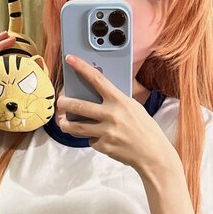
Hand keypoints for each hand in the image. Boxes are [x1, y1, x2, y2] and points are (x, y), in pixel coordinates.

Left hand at [55, 55, 177, 175]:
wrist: (152, 154)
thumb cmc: (145, 128)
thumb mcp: (134, 108)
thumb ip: (116, 101)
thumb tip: (98, 94)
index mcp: (120, 100)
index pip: (97, 79)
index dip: (81, 67)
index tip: (69, 59)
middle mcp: (111, 114)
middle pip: (78, 105)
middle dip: (64, 103)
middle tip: (60, 102)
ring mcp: (106, 132)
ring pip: (76, 127)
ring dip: (65, 124)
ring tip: (63, 122)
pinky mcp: (104, 146)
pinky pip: (91, 140)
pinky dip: (92, 139)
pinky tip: (100, 138)